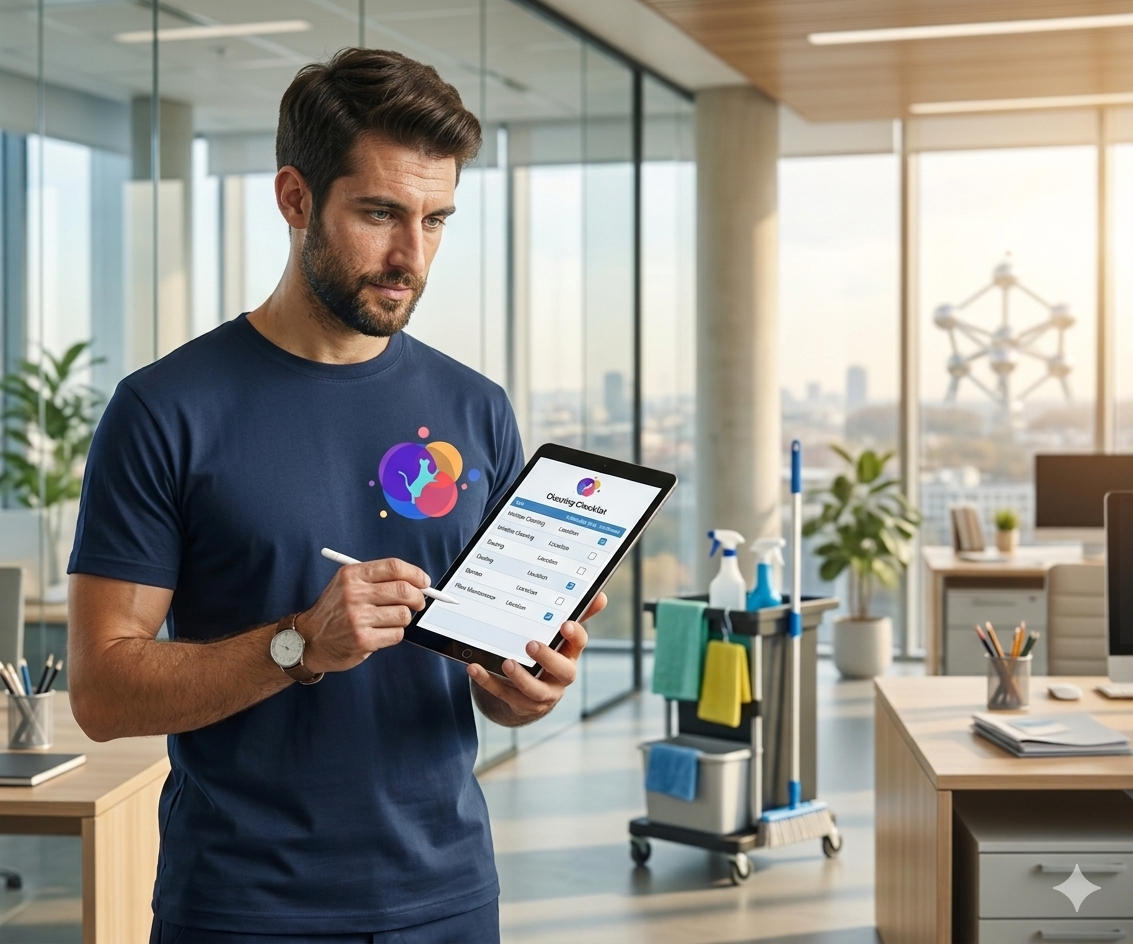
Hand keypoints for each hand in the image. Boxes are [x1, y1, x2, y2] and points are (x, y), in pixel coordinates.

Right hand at [296, 558, 428, 673]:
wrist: (309, 640)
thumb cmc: (334, 611)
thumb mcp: (347, 585)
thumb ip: (378, 579)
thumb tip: (418, 582)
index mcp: (351, 575)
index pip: (393, 567)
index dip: (415, 574)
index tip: (424, 582)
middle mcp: (353, 594)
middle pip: (403, 590)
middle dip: (418, 597)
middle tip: (418, 603)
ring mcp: (357, 618)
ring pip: (404, 614)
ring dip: (403, 619)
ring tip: (389, 620)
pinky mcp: (363, 640)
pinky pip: (397, 634)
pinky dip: (394, 634)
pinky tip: (380, 633)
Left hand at [467, 592, 605, 724]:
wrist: (530, 694)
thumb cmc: (547, 657)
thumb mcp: (560, 638)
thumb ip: (576, 616)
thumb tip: (601, 596)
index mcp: (569, 654)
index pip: (578, 644)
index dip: (575, 635)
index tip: (565, 624)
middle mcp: (560, 676)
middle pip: (563, 672)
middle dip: (548, 659)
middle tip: (532, 644)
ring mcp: (542, 693)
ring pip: (534, 691)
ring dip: (520, 677)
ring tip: (507, 662)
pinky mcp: (521, 704)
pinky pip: (504, 695)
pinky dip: (488, 682)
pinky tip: (475, 668)